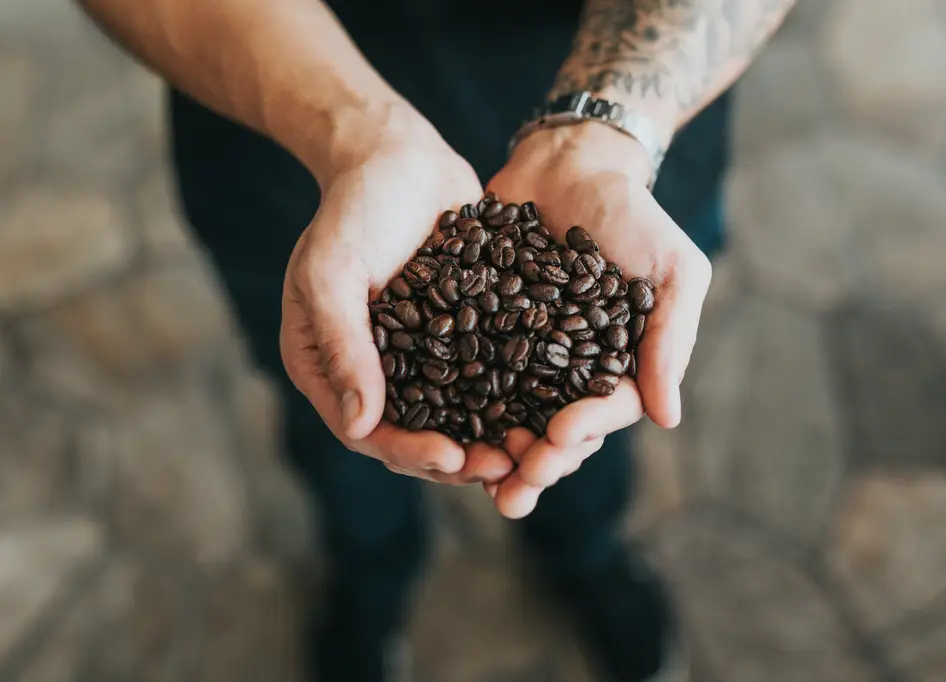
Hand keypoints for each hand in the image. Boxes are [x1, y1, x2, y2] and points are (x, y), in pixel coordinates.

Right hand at [281, 116, 514, 484]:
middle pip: (420, 434)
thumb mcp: (331, 272)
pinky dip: (518, 395)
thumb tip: (360, 426)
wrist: (396, 156)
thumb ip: (342, 345)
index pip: (369, 431)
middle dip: (463, 458)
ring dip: (497, 437)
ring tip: (539, 450)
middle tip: (510, 469)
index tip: (452, 459)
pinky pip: (490, 375)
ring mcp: (423, 356)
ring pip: (460, 415)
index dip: (410, 451)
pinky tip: (555, 405)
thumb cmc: (351, 209)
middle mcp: (377, 373)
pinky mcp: (464, 335)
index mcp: (332, 369)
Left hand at [484, 122, 711, 515]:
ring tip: (476, 478)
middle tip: (512, 489)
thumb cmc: (633, 214)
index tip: (559, 438)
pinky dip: (457, 404)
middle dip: (536, 463)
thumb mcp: (673, 269)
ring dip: (495, 452)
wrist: (570, 163)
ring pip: (512, 415)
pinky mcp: (484, 332)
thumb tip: (668, 418)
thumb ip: (671, 338)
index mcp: (619, 364)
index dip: (584, 430)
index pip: (605, 411)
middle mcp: (571, 368)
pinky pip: (470, 374)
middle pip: (556, 430)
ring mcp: (526, 353)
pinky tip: (437, 427)